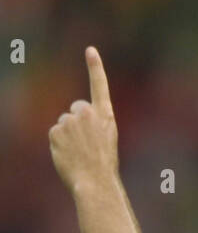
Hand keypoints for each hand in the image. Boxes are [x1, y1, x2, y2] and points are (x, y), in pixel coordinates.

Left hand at [49, 46, 118, 195]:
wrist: (95, 182)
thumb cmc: (104, 165)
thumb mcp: (107, 140)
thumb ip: (94, 124)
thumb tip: (74, 120)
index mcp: (105, 116)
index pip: (99, 86)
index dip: (95, 67)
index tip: (90, 50)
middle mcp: (87, 114)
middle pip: (76, 109)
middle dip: (76, 121)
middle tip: (85, 144)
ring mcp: (70, 121)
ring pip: (64, 123)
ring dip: (68, 136)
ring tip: (78, 153)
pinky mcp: (56, 130)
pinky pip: (54, 134)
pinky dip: (58, 144)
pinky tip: (68, 155)